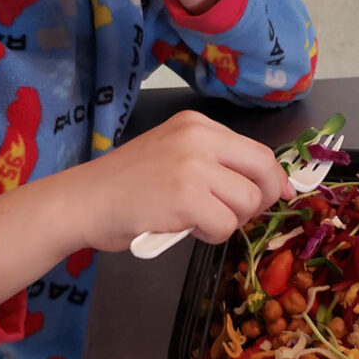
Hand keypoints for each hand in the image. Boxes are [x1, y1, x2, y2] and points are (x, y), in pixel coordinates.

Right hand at [78, 111, 292, 251]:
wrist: (83, 200)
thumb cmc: (125, 185)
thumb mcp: (173, 155)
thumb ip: (214, 163)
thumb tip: (271, 186)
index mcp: (197, 124)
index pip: (257, 150)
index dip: (272, 179)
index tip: (275, 196)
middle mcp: (199, 137)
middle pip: (263, 170)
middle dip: (262, 199)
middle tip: (236, 215)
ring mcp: (193, 165)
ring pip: (247, 201)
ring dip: (229, 220)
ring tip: (197, 220)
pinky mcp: (186, 197)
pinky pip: (225, 224)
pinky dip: (211, 234)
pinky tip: (185, 228)